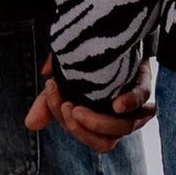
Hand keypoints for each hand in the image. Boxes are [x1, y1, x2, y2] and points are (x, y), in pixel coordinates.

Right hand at [25, 58, 155, 153]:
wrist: (115, 31)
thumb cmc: (88, 60)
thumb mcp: (64, 76)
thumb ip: (50, 100)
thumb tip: (30, 123)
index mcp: (100, 119)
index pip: (84, 135)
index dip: (66, 123)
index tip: (52, 94)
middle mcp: (119, 118)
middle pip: (103, 143)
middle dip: (79, 129)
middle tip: (65, 107)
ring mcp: (135, 105)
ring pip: (122, 130)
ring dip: (98, 123)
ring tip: (78, 107)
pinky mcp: (144, 84)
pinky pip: (142, 102)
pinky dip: (129, 105)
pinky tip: (117, 105)